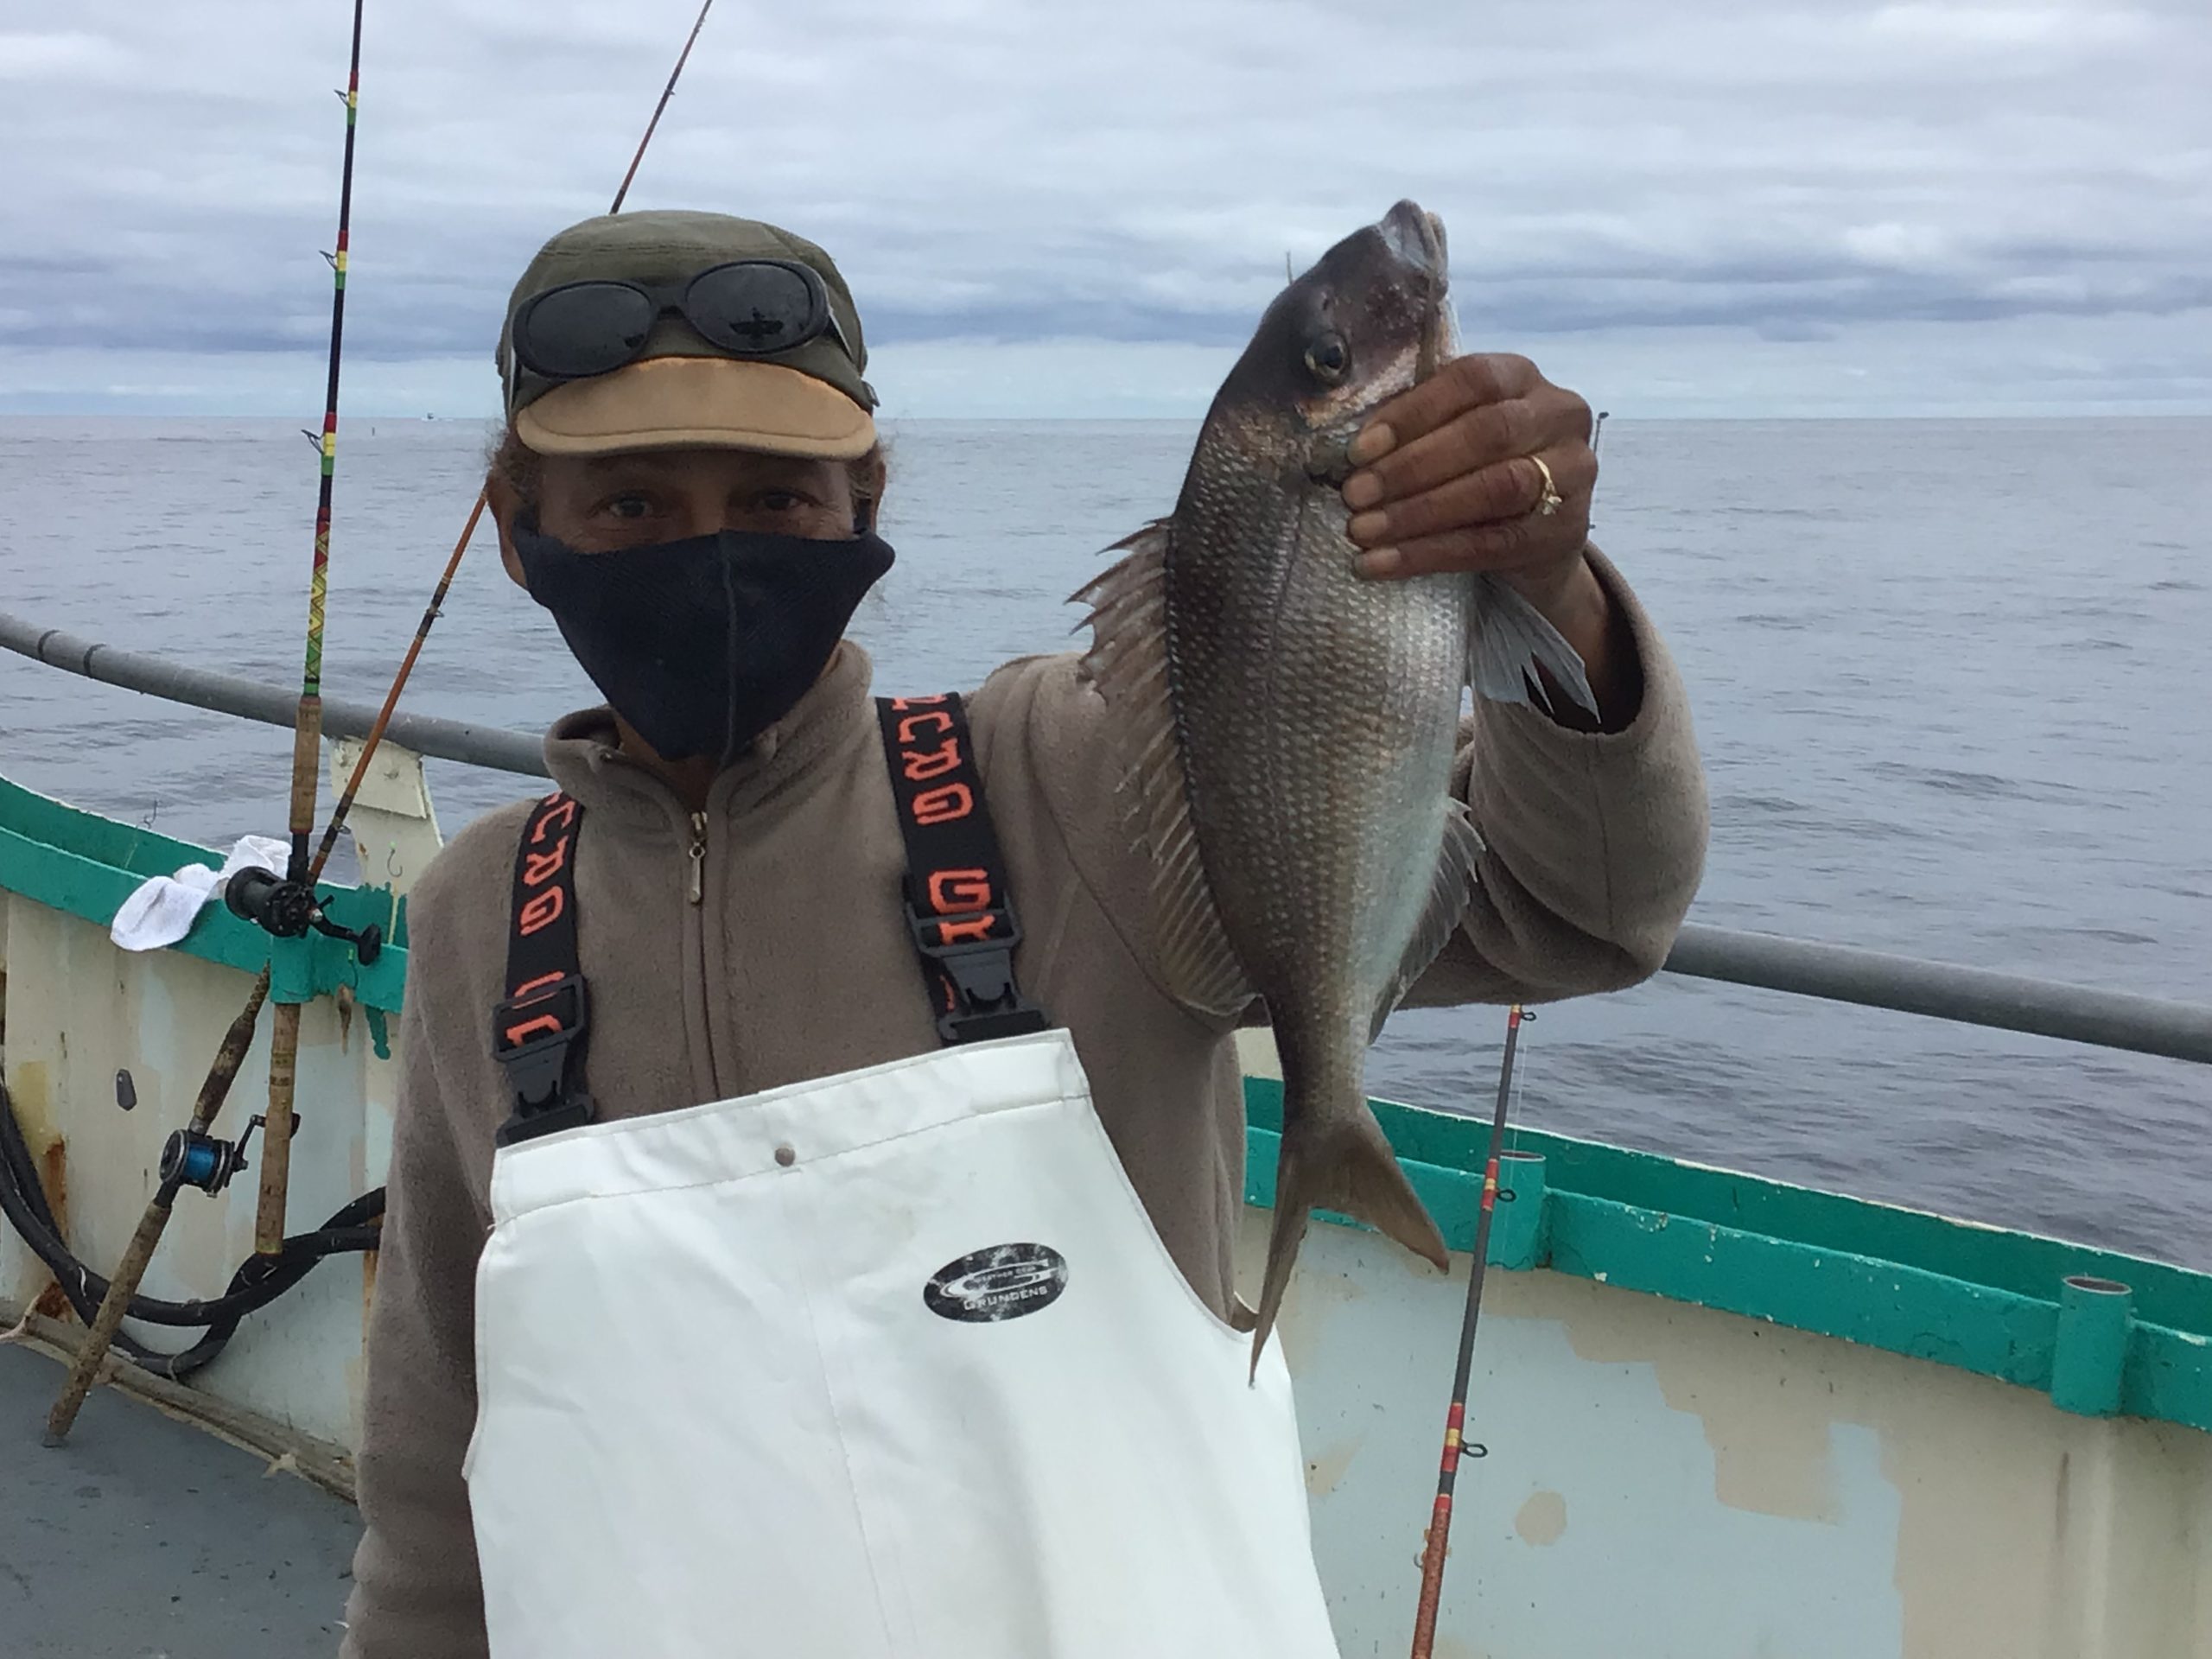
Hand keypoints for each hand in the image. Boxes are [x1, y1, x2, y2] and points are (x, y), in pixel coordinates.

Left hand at [1344, 353, 1639, 728]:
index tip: (1357, 450)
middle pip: (1486, 434)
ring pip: (1495, 489)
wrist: (1536, 536)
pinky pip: (1493, 543)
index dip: (1411, 413)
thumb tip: (1341, 447)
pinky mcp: (1566, 529)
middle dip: (1410, 468)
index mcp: (1521, 376)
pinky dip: (1431, 555)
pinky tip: (1383, 565)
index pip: (1470, 380)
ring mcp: (1573, 472)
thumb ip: (1415, 425)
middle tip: (1353, 496)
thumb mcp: (1453, 433)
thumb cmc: (1476, 469)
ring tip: (1362, 532)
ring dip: (1419, 514)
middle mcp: (1559, 414)